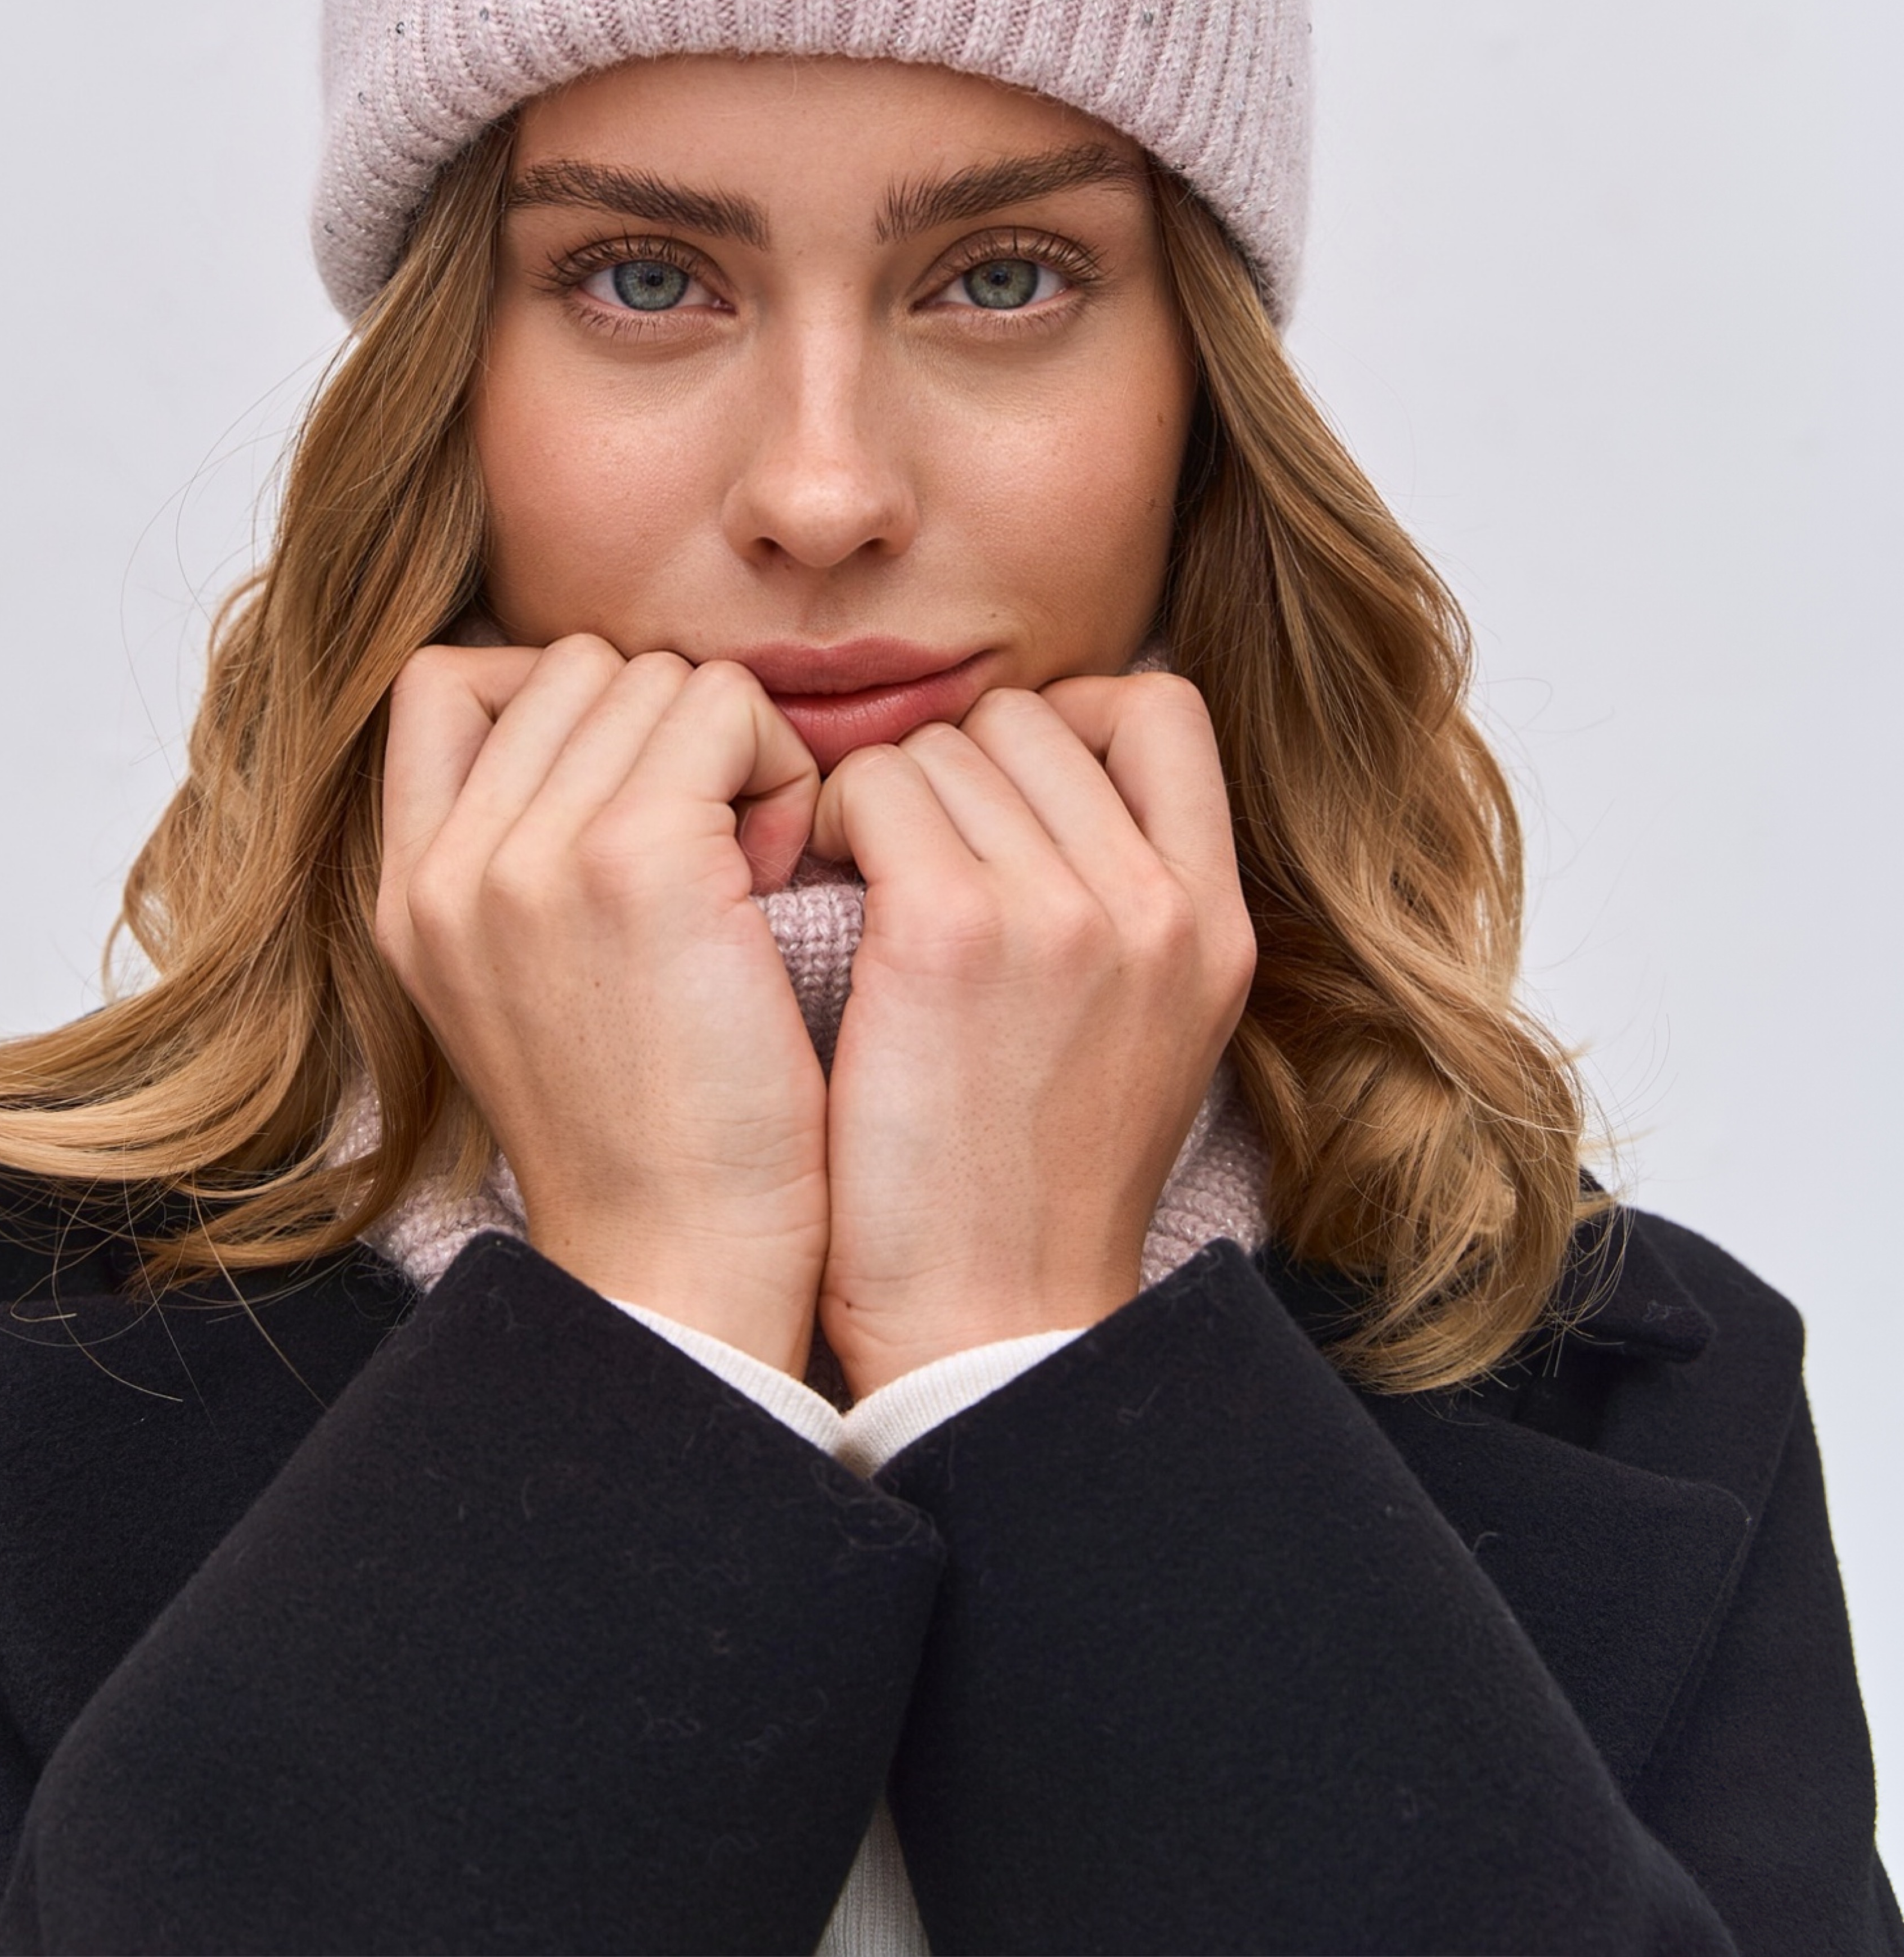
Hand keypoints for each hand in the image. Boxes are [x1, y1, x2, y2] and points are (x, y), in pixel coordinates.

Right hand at [375, 637, 829, 1373]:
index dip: (565, 703)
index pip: (449, 679)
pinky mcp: (633, 857)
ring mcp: (527, 857)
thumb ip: (528, 850)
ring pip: (658, 675)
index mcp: (409, 890)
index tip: (639, 794)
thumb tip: (609, 716)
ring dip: (732, 749)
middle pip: (574, 665)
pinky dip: (781, 767)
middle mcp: (448, 865)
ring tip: (752, 873)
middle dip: (665, 731)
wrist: (684, 1262)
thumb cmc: (653, 1125)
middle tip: (717, 852)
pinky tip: (785, 871)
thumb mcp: (535, 978)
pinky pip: (726, 706)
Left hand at [810, 673, 1254, 1397]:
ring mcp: (1060, 915)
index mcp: (1213, 925)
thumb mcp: (1143, 1030)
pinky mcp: (949, 936)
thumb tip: (1046, 780)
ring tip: (860, 889)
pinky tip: (817, 890)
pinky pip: (874, 789)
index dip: (1068, 719)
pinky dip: (831, 821)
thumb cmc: (1030, 1183)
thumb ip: (1123, 902)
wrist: (987, 1322)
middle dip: (954, 767)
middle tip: (905, 855)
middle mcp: (1154, 905)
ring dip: (883, 800)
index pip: (1161, 708)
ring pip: (941, 746)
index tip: (998, 791)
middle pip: (1033, 718)